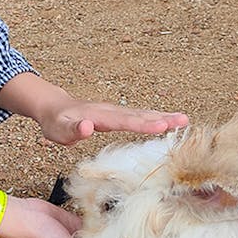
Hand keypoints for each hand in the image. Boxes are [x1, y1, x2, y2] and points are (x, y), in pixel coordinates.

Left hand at [0, 73, 188, 145]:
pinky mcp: (116, 115)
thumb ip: (73, 130)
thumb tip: (88, 128)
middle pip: (138, 115)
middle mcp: (109, 111)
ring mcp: (114, 112)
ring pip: (141, 114)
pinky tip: (166, 121)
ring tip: (183, 119)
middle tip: (183, 120)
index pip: (124, 121)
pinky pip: (137, 116)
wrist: (54, 107)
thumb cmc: (56, 122)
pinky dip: (153, 118)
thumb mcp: (58, 130)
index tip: (162, 126)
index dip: (143, 125)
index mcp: (98, 116)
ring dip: (162, 116)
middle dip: (161, 118)